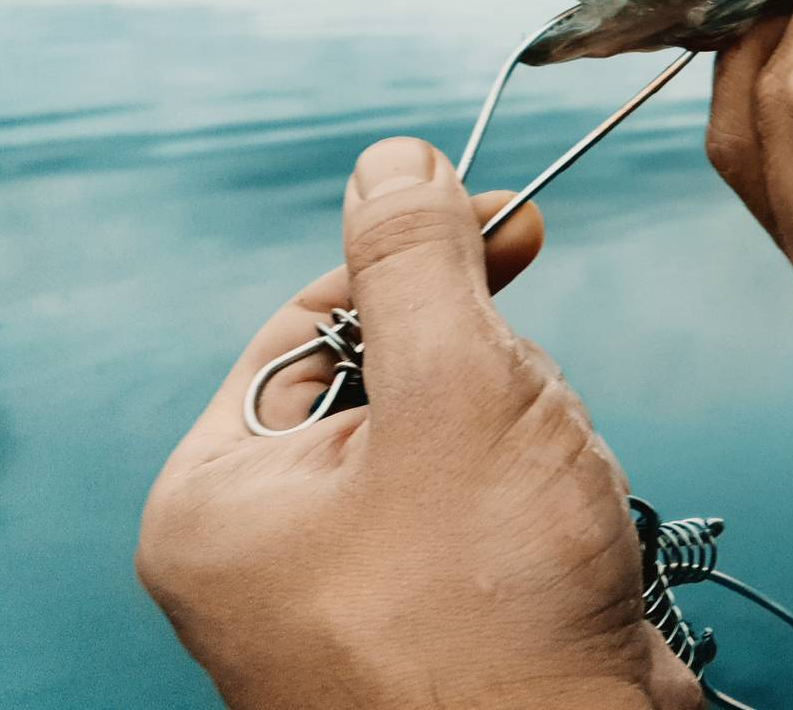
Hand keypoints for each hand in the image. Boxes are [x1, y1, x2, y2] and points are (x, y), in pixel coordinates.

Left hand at [136, 138, 700, 709]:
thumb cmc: (496, 609)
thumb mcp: (458, 390)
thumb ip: (420, 262)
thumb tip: (390, 161)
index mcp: (219, 502)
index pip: (310, 324)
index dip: (416, 262)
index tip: (509, 221)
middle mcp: (265, 559)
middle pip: (391, 386)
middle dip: (489, 384)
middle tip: (533, 415)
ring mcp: (349, 604)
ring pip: (455, 452)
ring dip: (529, 446)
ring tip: (558, 500)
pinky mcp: (435, 631)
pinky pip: (488, 520)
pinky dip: (544, 509)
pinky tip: (572, 541)